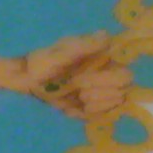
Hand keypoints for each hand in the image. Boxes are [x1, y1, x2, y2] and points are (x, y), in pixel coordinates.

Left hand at [15, 34, 134, 117]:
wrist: (27, 78)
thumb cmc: (43, 61)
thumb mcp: (60, 53)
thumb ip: (83, 46)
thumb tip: (106, 36)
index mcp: (103, 59)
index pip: (125, 76)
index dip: (108, 82)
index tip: (83, 81)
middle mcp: (106, 75)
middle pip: (121, 93)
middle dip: (100, 95)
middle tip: (79, 93)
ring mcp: (100, 92)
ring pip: (113, 106)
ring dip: (94, 105)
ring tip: (76, 99)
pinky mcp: (91, 106)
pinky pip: (100, 116)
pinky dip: (85, 114)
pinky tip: (71, 109)